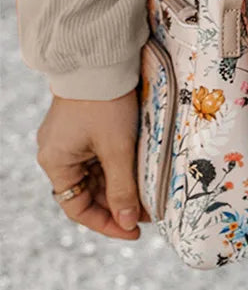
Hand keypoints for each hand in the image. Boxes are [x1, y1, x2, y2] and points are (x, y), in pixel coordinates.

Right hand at [36, 89, 150, 238]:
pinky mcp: (83, 125)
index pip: (78, 208)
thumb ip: (122, 188)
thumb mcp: (117, 149)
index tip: (134, 231)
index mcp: (56, 163)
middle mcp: (57, 153)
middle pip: (88, 191)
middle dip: (118, 203)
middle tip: (149, 212)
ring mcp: (70, 138)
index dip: (107, 223)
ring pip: (96, 174)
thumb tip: (129, 223)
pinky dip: (118, 166)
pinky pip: (99, 155)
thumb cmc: (105, 103)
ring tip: (149, 194)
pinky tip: (140, 171)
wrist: (101, 58)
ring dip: (121, 185)